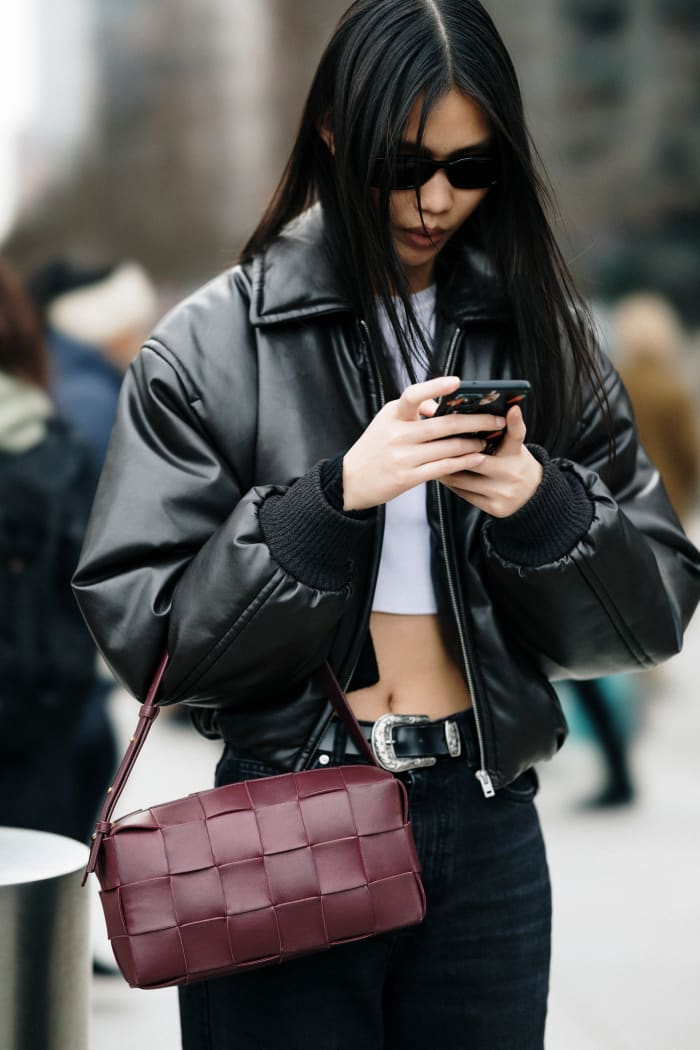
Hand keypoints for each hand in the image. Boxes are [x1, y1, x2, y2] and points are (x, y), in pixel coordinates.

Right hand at [342, 376, 505, 510]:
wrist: (351, 480)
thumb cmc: (373, 449)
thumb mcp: (386, 422)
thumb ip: (414, 412)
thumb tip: (442, 406)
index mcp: (393, 415)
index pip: (413, 395)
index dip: (435, 387)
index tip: (457, 382)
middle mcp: (398, 434)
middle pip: (444, 424)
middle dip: (475, 421)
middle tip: (495, 418)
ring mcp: (403, 456)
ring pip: (448, 447)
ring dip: (473, 443)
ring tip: (487, 439)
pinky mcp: (408, 477)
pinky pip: (443, 467)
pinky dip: (463, 462)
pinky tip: (477, 458)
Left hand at [438, 405, 542, 516]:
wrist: (532, 495)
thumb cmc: (514, 463)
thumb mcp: (512, 446)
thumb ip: (500, 430)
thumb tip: (481, 410)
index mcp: (516, 453)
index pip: (517, 434)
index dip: (514, 421)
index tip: (512, 409)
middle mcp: (511, 472)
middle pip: (475, 460)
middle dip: (454, 452)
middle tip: (433, 442)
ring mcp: (503, 491)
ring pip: (463, 479)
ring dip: (445, 468)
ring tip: (431, 459)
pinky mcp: (494, 507)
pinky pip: (464, 494)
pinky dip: (451, 483)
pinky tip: (442, 475)